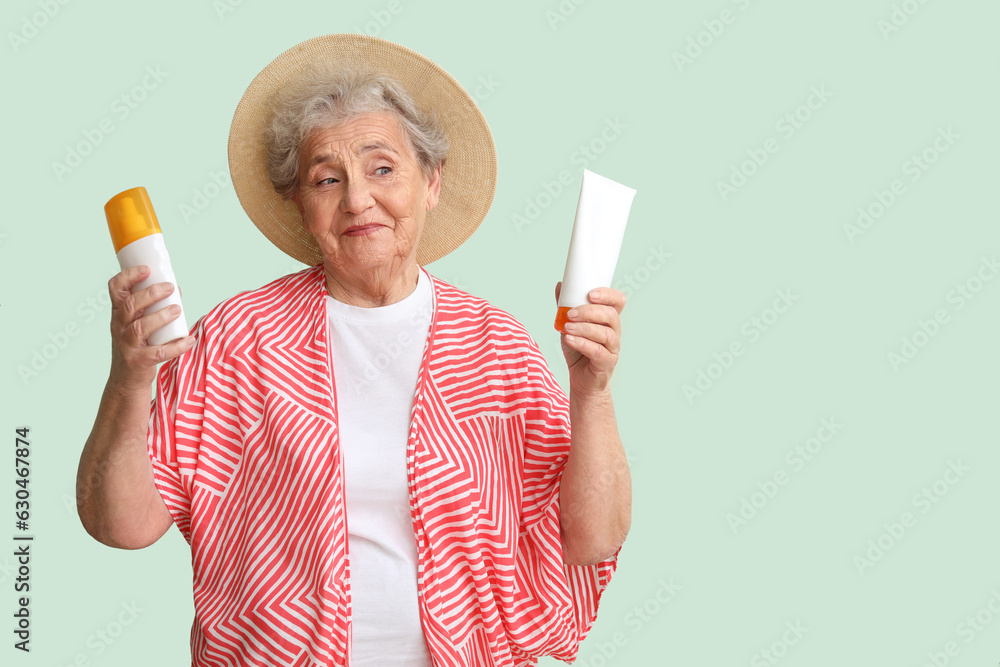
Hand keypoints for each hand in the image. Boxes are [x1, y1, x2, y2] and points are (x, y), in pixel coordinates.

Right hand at [108, 265, 193, 390]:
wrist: (126, 379)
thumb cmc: (138, 344)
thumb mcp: (138, 322)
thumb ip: (153, 306)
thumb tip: (176, 289)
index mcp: (119, 313)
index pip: (115, 289)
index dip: (128, 276)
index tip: (147, 269)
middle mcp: (118, 327)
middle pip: (130, 306)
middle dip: (150, 294)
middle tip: (170, 288)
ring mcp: (126, 345)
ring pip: (140, 328)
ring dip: (160, 317)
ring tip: (177, 310)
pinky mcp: (137, 362)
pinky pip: (157, 354)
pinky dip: (175, 347)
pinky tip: (189, 340)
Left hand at [554, 282, 624, 396]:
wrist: (580, 379)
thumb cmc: (578, 349)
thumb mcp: (570, 325)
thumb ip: (566, 306)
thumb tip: (560, 285)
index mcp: (608, 319)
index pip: (618, 301)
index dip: (607, 295)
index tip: (590, 293)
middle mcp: (614, 332)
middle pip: (610, 316)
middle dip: (589, 312)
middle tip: (570, 313)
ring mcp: (612, 348)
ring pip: (605, 334)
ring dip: (584, 328)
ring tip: (567, 328)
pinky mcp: (607, 363)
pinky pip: (598, 352)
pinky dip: (582, 344)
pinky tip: (569, 340)